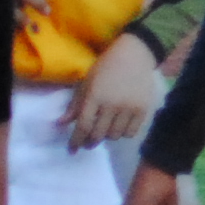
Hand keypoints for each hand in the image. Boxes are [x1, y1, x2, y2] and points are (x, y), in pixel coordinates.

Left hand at [70, 30, 161, 147]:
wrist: (135, 55)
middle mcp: (112, 105)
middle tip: (88, 143)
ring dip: (107, 136)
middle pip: (98, 134)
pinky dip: (123, 133)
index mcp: (95, 97)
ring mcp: (129, 108)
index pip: (83, 126)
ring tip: (106, 130)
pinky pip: (131, 132)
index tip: (72, 150)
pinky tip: (120, 127)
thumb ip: (76, 105)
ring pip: (115, 135)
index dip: (76, 141)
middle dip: (90, 142)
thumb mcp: (86, 83)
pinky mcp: (143, 109)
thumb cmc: (106, 67)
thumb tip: (61, 124)